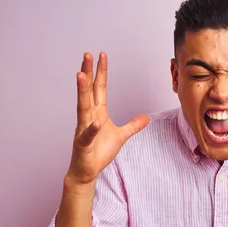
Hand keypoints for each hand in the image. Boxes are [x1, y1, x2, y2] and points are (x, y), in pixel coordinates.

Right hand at [66, 52, 149, 186]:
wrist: (87, 171)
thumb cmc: (99, 151)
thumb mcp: (121, 136)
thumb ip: (133, 125)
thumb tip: (146, 117)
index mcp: (98, 112)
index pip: (99, 88)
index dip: (101, 72)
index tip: (101, 55)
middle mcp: (88, 117)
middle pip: (88, 91)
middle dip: (88, 73)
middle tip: (87, 55)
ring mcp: (84, 129)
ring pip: (82, 107)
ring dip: (82, 91)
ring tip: (81, 75)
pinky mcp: (83, 144)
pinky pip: (88, 135)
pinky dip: (92, 129)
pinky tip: (96, 122)